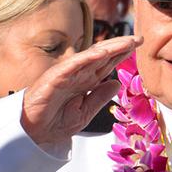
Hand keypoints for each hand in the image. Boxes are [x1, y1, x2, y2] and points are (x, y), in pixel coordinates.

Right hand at [21, 35, 139, 145]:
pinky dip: (86, 58)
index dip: (122, 55)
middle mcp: (77, 75)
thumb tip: (116, 83)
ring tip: (126, 42)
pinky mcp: (54, 78)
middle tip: (138, 38)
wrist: (32, 133)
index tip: (138, 46)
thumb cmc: (54, 122)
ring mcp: (66, 74)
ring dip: (109, 48)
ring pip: (90, 57)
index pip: (107, 64)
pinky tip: (101, 53)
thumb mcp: (86, 113)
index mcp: (85, 82)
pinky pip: (72, 65)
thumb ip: (100, 97)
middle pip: (102, 56)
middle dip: (120, 47)